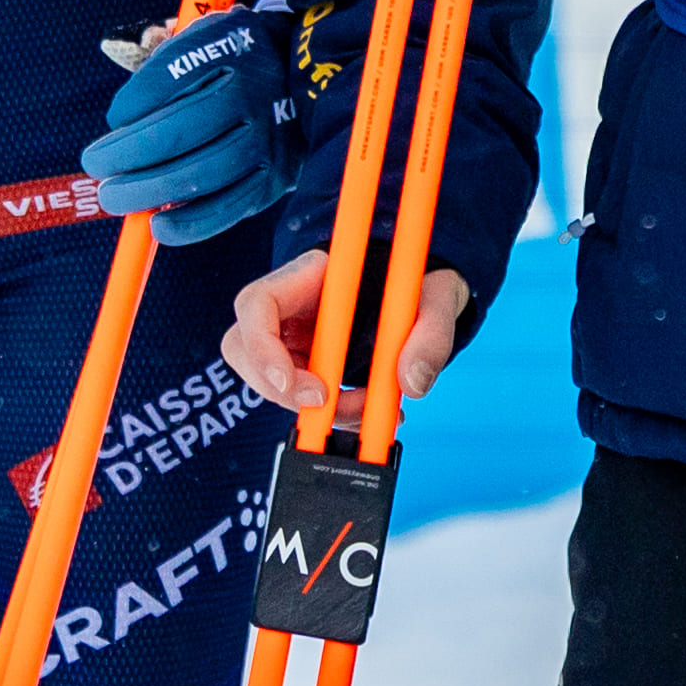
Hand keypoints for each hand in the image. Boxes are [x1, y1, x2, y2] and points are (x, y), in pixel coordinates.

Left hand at [85, 7, 295, 232]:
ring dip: (151, 190)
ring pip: (204, 172)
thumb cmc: (232, 61)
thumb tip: (121, 119)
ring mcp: (266, 140)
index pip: (172, 75)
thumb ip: (163, 64)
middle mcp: (251, 96)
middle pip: (183, 128)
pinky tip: (158, 225)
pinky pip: (230, 207)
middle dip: (129, 153)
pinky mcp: (273, 177)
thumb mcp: (204, 38)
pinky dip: (191, 223)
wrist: (305, 74)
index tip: (115, 117)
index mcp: (229, 51)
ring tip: (114, 197)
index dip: (135, 101)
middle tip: (96, 166)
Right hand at [222, 250, 474, 419]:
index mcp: (311, 272)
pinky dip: (329, 413)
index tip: (310, 389)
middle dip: (284, 391)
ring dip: (310, 408)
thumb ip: (432, 335)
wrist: (423, 292)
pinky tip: (366, 411)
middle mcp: (290, 305)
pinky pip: (297, 396)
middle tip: (331, 406)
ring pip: (268, 380)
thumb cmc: (423, 282)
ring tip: (365, 409)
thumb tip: (411, 383)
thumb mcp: (439, 298)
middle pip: (246, 350)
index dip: (264, 350)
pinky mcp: (302, 361)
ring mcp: (291, 334)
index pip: (257, 304)